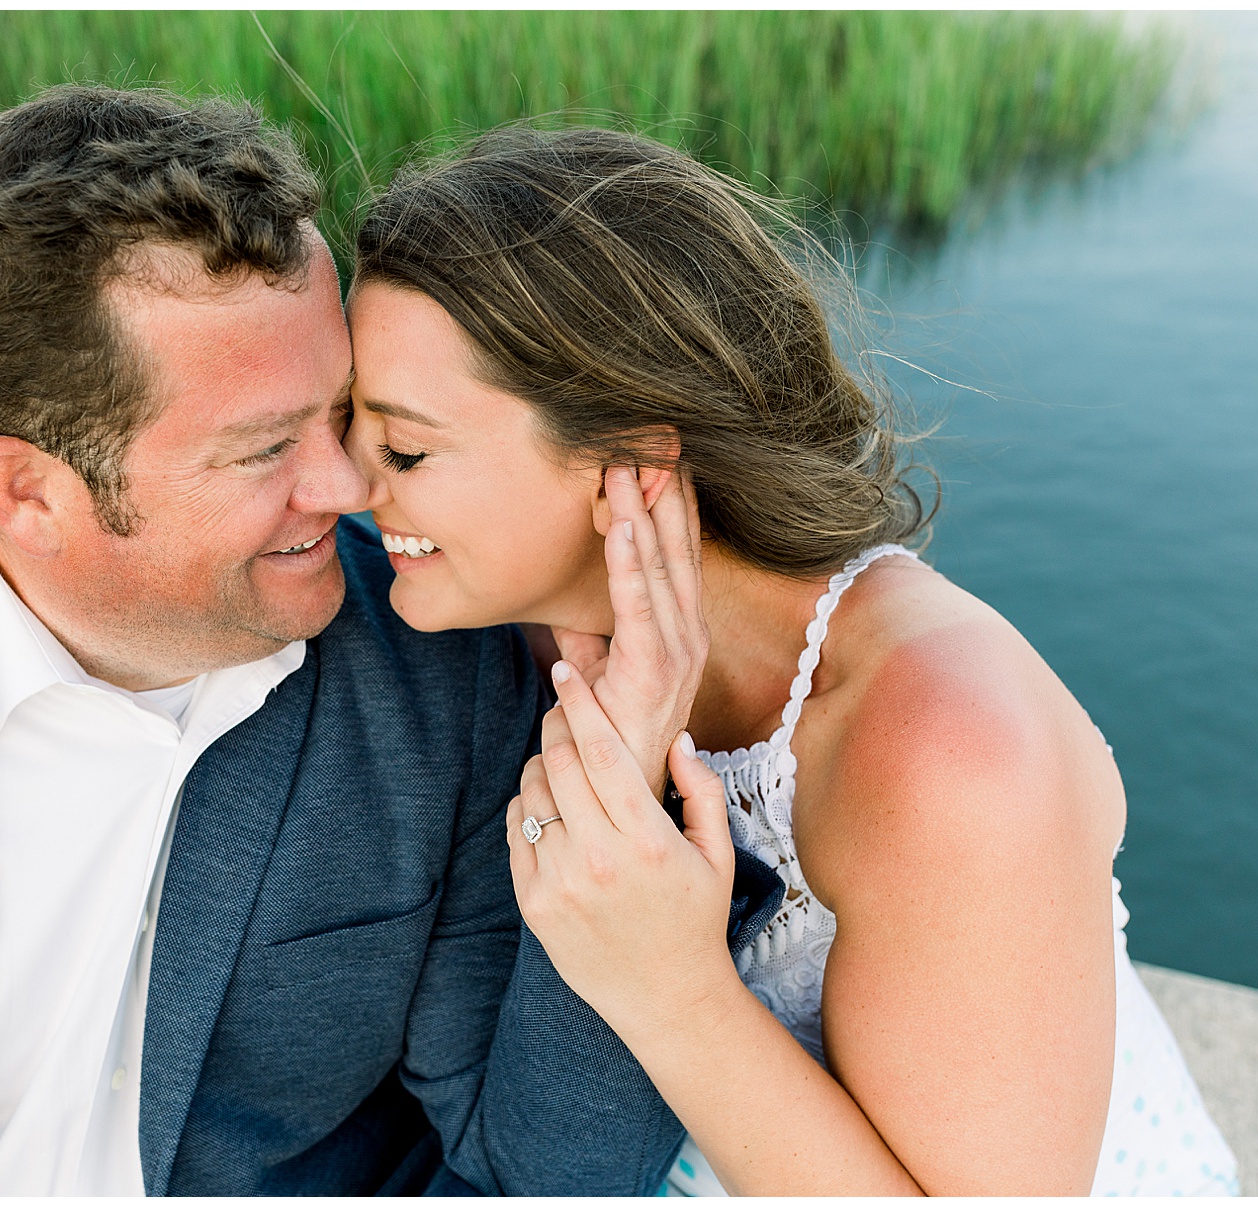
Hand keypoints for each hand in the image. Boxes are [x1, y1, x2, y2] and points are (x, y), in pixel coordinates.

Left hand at [508, 658, 740, 1041]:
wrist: (665, 999)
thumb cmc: (696, 919)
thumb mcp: (717, 854)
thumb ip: (702, 790)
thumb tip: (677, 736)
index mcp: (647, 840)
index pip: (601, 751)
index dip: (580, 703)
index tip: (566, 672)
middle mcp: (598, 859)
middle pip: (559, 762)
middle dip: (557, 725)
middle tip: (562, 710)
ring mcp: (560, 882)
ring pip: (532, 792)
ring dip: (542, 765)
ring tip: (561, 765)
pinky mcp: (533, 903)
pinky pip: (517, 829)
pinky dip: (527, 805)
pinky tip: (549, 806)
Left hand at [552, 466, 707, 795]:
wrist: (616, 796)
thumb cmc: (607, 733)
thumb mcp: (596, 670)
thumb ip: (589, 633)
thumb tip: (570, 602)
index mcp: (680, 632)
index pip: (678, 556)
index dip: (673, 505)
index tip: (666, 457)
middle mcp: (688, 637)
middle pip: (676, 550)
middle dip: (663, 494)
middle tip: (652, 440)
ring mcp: (676, 656)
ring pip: (657, 569)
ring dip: (640, 515)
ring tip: (625, 468)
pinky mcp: (651, 673)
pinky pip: (636, 608)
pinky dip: (627, 565)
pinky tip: (617, 527)